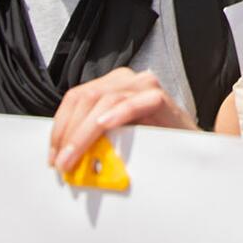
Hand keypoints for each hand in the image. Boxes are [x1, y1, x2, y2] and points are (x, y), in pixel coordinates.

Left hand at [48, 67, 195, 171]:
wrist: (189, 145)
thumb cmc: (151, 141)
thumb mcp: (115, 137)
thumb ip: (93, 138)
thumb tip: (62, 155)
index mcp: (111, 85)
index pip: (76, 97)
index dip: (60, 126)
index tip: (53, 154)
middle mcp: (126, 80)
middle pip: (87, 97)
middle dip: (69, 133)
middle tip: (62, 162)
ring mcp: (144, 85)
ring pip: (105, 101)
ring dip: (85, 133)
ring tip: (76, 157)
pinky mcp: (160, 97)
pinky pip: (135, 103)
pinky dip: (118, 115)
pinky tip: (105, 127)